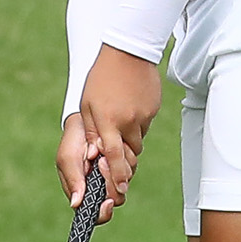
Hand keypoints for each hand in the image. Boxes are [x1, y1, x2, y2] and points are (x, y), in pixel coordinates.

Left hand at [65, 45, 162, 216]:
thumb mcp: (87, 104)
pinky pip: (145, 125)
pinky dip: (137, 122)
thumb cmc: (101, 77)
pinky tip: (130, 105)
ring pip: (138, 140)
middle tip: (116, 146)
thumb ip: (91, 132)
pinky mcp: (152, 109)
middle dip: (123, 157)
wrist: (128, 50)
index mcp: (108, 121)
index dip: (116, 176)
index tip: (120, 190)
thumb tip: (93, 156)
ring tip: (120, 117)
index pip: (113, 156)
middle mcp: (127, 121)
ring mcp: (143, 115)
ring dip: (129, 138)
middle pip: (129, 153)